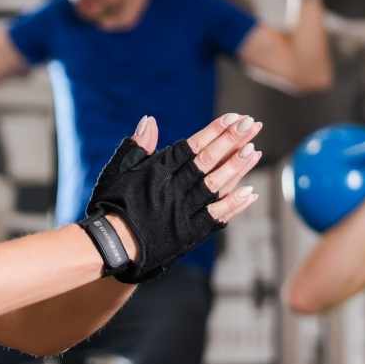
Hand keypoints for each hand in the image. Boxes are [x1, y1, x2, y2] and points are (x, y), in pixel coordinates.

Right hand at [83, 112, 263, 283]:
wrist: (109, 245)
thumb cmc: (111, 206)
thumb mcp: (119, 171)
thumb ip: (137, 146)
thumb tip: (150, 120)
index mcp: (158, 171)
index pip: (192, 146)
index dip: (215, 131)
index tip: (234, 118)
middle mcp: (174, 188)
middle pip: (207, 160)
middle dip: (231, 141)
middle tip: (252, 125)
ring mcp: (183, 210)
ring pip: (215, 185)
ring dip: (236, 168)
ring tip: (255, 151)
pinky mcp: (188, 232)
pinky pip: (215, 216)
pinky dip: (233, 204)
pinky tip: (250, 192)